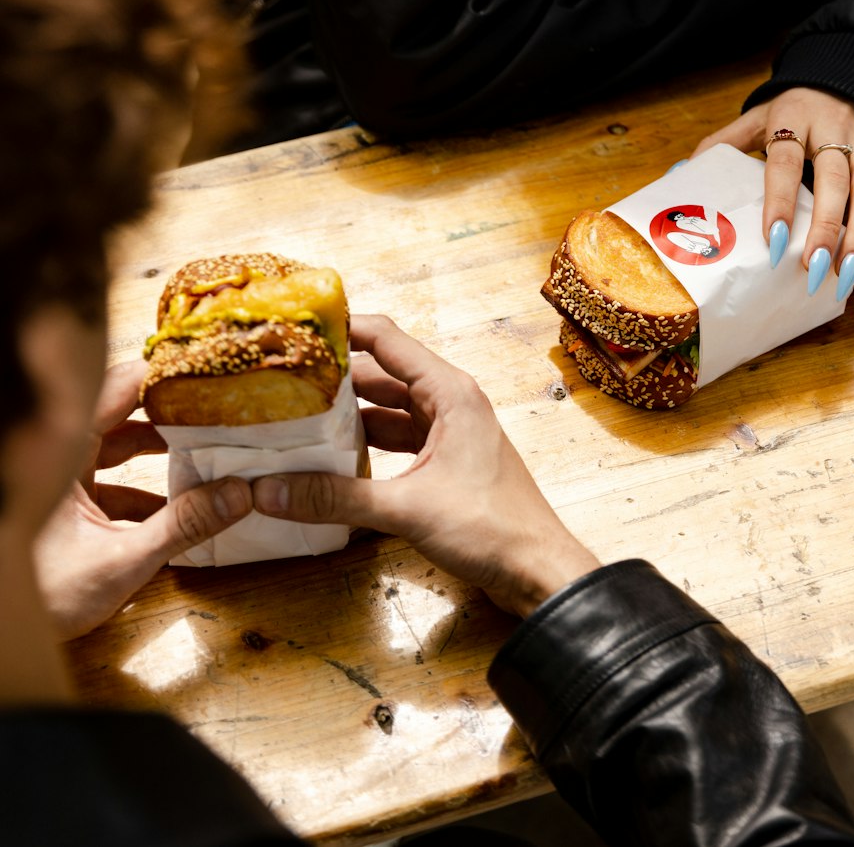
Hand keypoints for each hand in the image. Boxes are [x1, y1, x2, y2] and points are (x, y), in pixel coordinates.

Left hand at [34, 360, 251, 639]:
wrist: (3, 638)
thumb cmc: (43, 595)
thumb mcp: (121, 562)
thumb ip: (183, 526)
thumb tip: (240, 493)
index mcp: (62, 451)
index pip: (117, 388)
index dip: (162, 375)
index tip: (207, 372)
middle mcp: (59, 456)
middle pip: (121, 414)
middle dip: (170, 413)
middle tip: (216, 410)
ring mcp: (60, 481)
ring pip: (116, 448)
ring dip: (160, 452)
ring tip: (207, 454)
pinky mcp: (65, 506)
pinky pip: (110, 481)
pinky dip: (145, 488)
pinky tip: (179, 508)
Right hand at [252, 315, 599, 616]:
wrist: (538, 572)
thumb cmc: (492, 528)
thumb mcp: (405, 509)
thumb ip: (335, 498)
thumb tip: (269, 489)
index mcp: (449, 392)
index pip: (387, 340)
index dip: (343, 329)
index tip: (299, 329)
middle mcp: (450, 403)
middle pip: (382, 375)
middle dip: (335, 379)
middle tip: (283, 382)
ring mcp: (450, 433)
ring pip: (388, 411)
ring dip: (349, 417)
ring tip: (297, 421)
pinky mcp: (447, 463)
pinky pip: (398, 441)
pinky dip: (366, 446)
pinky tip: (333, 460)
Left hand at [694, 87, 853, 308]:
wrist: (851, 79)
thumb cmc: (794, 109)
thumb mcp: (757, 117)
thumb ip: (722, 143)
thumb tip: (680, 174)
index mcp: (794, 119)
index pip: (786, 162)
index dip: (780, 201)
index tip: (772, 240)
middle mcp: (834, 132)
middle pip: (834, 182)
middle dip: (826, 228)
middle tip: (812, 268)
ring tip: (845, 280)